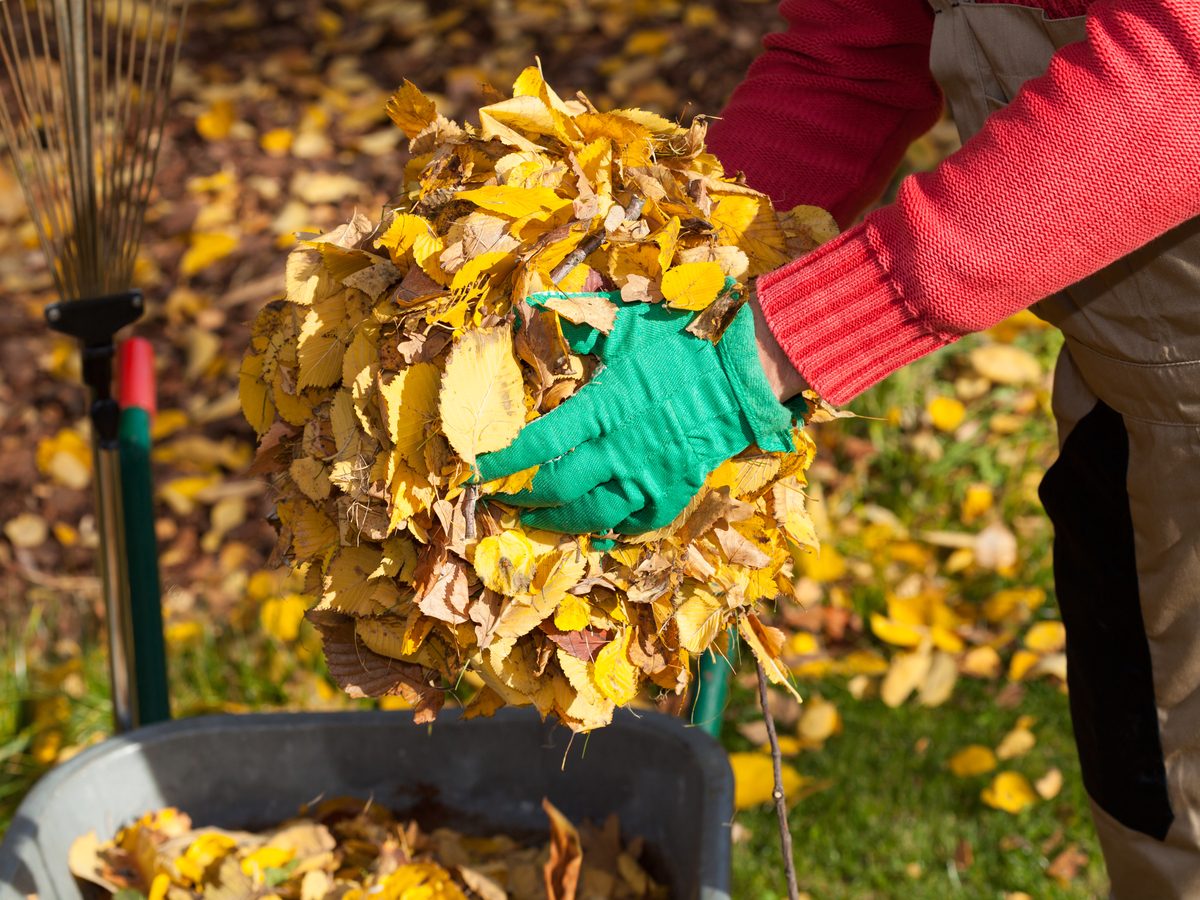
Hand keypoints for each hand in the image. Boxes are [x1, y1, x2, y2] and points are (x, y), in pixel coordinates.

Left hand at [475, 288, 805, 535]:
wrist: (742, 374)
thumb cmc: (683, 344)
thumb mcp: (627, 324)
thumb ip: (580, 320)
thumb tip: (537, 302)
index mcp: (603, 407)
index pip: (540, 443)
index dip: (505, 461)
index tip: (480, 468)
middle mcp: (620, 449)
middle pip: (558, 488)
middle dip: (524, 498)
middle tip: (503, 499)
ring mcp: (648, 476)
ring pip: (592, 515)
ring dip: (559, 520)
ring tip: (538, 519)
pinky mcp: (673, 492)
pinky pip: (636, 524)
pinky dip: (611, 528)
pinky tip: (595, 525)